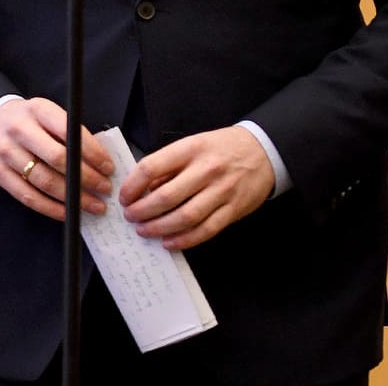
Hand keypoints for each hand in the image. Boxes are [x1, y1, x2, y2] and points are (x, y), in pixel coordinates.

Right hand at [0, 96, 114, 219]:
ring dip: (73, 197)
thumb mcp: (48, 114)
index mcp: (37, 110)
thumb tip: (100, 163)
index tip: (108, 168)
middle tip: (104, 189)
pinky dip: (51, 208)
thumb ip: (70, 133)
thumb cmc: (29, 121)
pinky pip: (28, 197)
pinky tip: (68, 212)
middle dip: (86, 177)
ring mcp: (6, 152)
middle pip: (57, 159)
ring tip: (93, 205)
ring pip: (44, 181)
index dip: (92, 152)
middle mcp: (19, 129)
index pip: (69, 132)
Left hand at [119, 126, 274, 249]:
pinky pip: (206, 230)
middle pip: (166, 197)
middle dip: (142, 211)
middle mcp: (206, 170)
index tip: (124, 197)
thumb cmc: (221, 148)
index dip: (132, 186)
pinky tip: (169, 242)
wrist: (263, 151)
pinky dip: (185, 239)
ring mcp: (221, 191)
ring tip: (145, 231)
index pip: (151, 168)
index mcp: (190, 149)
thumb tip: (143, 189)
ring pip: (185, 217)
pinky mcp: (233, 210)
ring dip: (160, 228)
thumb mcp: (192, 145)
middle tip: (130, 217)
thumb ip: (168, 165)